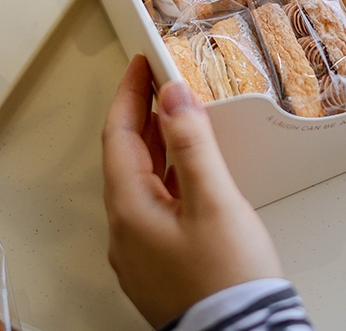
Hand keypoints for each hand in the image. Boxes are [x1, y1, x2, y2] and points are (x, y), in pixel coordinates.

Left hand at [102, 55, 281, 326]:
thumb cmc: (227, 281)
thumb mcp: (213, 201)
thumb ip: (191, 143)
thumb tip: (172, 97)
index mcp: (130, 210)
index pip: (118, 135)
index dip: (129, 94)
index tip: (139, 64)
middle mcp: (126, 232)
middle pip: (125, 157)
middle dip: (140, 114)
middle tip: (157, 81)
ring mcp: (140, 251)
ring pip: (139, 181)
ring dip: (154, 143)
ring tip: (174, 114)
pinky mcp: (159, 264)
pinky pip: (153, 204)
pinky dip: (165, 173)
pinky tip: (186, 168)